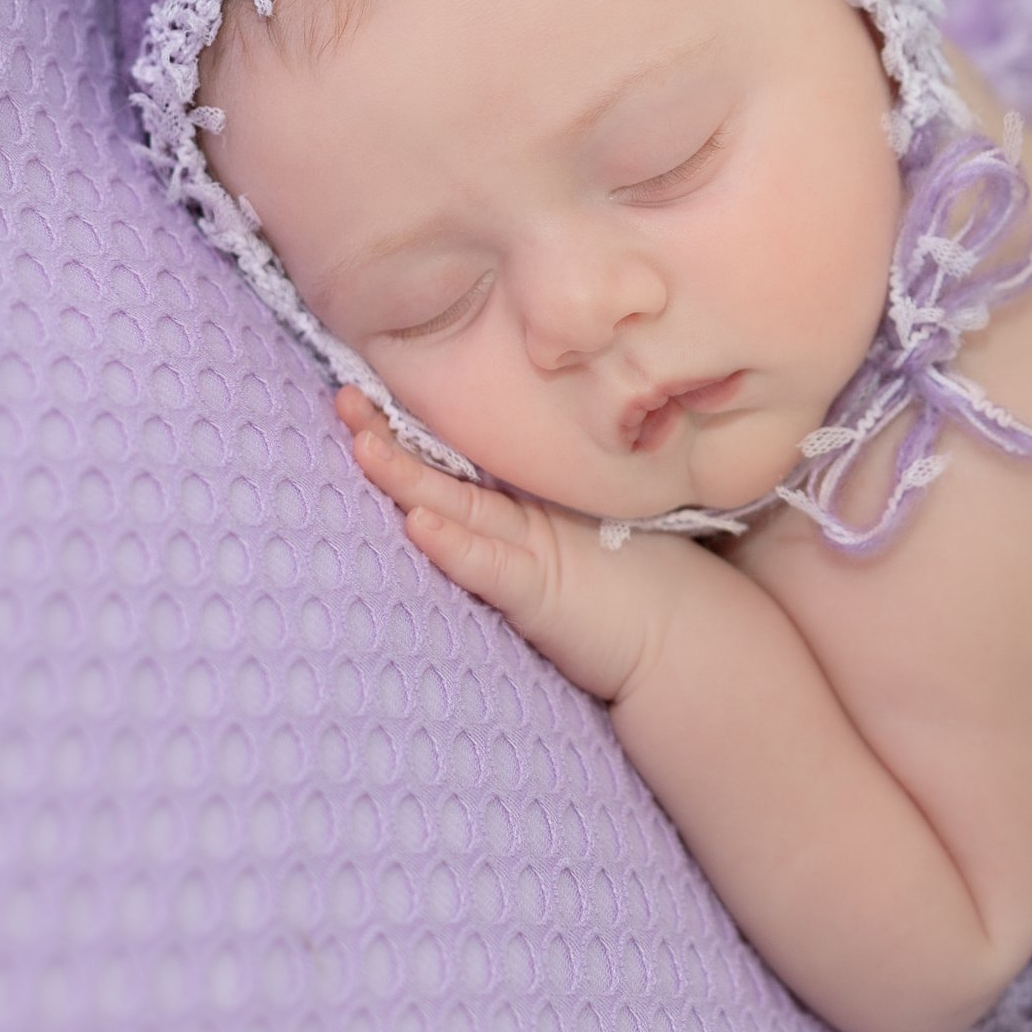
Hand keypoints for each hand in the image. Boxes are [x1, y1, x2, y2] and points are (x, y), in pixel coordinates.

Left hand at [335, 385, 625, 690]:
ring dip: (407, 476)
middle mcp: (527, 514)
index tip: (366, 396)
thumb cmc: (634, 589)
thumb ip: (528, 518)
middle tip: (345, 397)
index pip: (459, 457)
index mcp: (529, 500)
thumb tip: (473, 495)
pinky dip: (453, 545)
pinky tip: (418, 525)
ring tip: (362, 445)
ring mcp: (536, 546)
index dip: (411, 426)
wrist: (686, 635)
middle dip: (392, 434)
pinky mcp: (541, 591)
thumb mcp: (574, 539)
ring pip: (459, 505)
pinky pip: (489, 565)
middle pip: (448, 469)